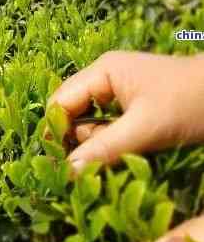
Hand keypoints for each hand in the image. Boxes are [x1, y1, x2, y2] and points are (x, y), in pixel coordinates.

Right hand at [48, 51, 203, 174]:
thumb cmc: (188, 103)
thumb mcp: (145, 128)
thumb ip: (104, 147)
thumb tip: (67, 170)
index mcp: (102, 71)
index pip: (61, 101)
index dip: (54, 130)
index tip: (55, 164)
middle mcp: (104, 77)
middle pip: (72, 111)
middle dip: (77, 139)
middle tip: (88, 164)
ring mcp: (117, 90)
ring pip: (89, 121)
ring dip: (96, 143)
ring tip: (118, 154)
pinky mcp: (129, 104)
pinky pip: (106, 125)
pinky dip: (109, 141)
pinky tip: (121, 152)